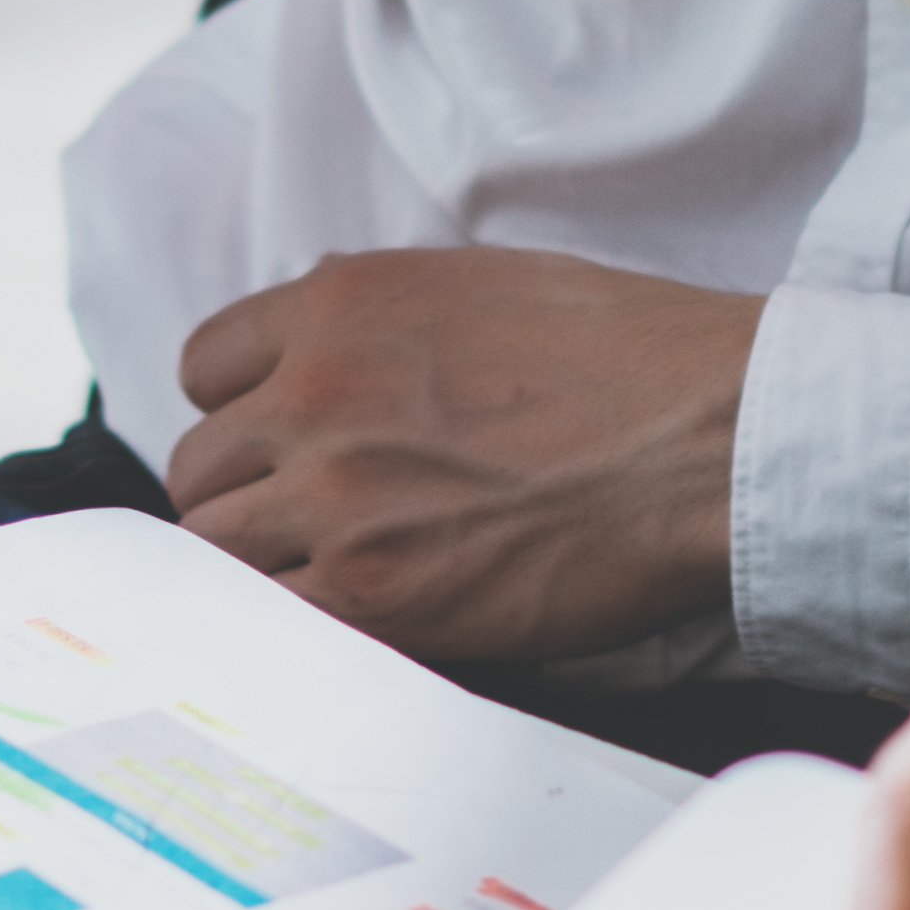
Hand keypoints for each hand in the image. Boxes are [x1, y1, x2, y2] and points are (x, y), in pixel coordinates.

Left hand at [162, 247, 763, 669]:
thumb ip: (377, 321)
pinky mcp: (378, 593)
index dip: (238, 410)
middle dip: (241, 496)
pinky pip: (280, 619)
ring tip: (330, 576)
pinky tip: (360, 617)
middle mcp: (315, 395)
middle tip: (302, 522)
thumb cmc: (628, 356)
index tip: (275, 441)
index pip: (205, 367)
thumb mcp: (479, 284)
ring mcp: (337, 499)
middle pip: (200, 469)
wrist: (710, 436)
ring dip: (262, 567)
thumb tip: (322, 351)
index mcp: (340, 305)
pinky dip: (304, 624)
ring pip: (219, 551)